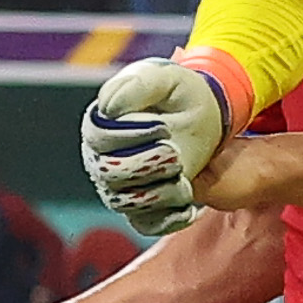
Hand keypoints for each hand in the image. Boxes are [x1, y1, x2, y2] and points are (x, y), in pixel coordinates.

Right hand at [80, 57, 232, 237]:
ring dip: (163, 191)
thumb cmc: (178, 93)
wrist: (202, 113)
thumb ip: (138, 85)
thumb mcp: (164, 78)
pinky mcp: (142, 208)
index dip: (134, 136)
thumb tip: (109, 109)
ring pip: (129, 202)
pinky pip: (147, 225)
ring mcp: (119, 187)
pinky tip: (189, 206)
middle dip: (149, 164)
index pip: (100, 139)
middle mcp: (102, 159)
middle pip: (111, 174)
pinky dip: (169, 219)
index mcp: (99, 125)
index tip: (163, 127)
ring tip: (184, 175)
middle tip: (176, 153)